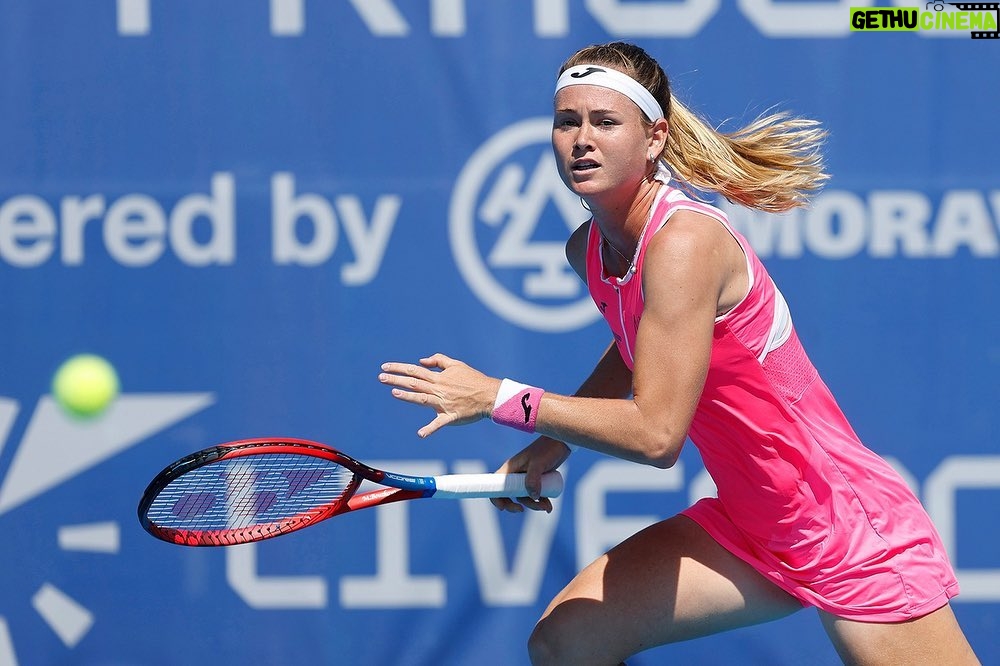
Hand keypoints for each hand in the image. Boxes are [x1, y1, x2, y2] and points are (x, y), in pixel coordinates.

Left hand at [380, 353, 500, 437]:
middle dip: (396, 379)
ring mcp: (444, 403)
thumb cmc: (473, 379)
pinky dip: (430, 429)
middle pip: (415, 382)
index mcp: (439, 378)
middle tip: (380, 377)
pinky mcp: (451, 416)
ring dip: (408, 395)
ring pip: (422, 398)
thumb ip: (438, 360)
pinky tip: (420, 434)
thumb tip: (421, 360)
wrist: (489, 395)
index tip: (385, 367)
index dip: (399, 368)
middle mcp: (439, 389)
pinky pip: (439, 423)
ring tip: (393, 392)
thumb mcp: (456, 364)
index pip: (415, 370)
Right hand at [491, 437, 570, 513]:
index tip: (504, 507)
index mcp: (510, 469)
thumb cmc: (547, 449)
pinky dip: (540, 502)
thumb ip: (533, 479)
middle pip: (510, 495)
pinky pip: (535, 495)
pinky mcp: (536, 480)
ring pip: (525, 496)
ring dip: (534, 505)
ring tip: (546, 506)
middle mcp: (515, 474)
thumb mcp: (538, 464)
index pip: (496, 485)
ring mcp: (526, 478)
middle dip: (517, 505)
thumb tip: (533, 497)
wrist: (561, 443)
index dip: (496, 497)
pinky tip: (549, 507)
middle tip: (522, 510)